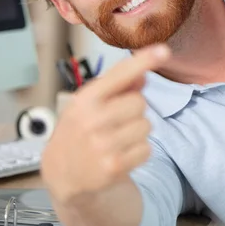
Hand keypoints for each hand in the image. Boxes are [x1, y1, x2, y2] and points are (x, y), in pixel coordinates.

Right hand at [40, 44, 170, 204]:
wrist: (61, 174)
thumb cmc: (79, 132)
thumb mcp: (89, 104)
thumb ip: (116, 87)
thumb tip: (143, 73)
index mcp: (85, 99)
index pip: (120, 74)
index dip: (144, 61)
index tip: (163, 51)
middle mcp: (92, 120)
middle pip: (139, 102)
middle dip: (134, 110)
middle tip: (117, 121)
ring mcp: (102, 144)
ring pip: (146, 126)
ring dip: (137, 132)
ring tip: (117, 139)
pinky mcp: (114, 166)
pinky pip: (146, 149)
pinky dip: (139, 152)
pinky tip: (121, 154)